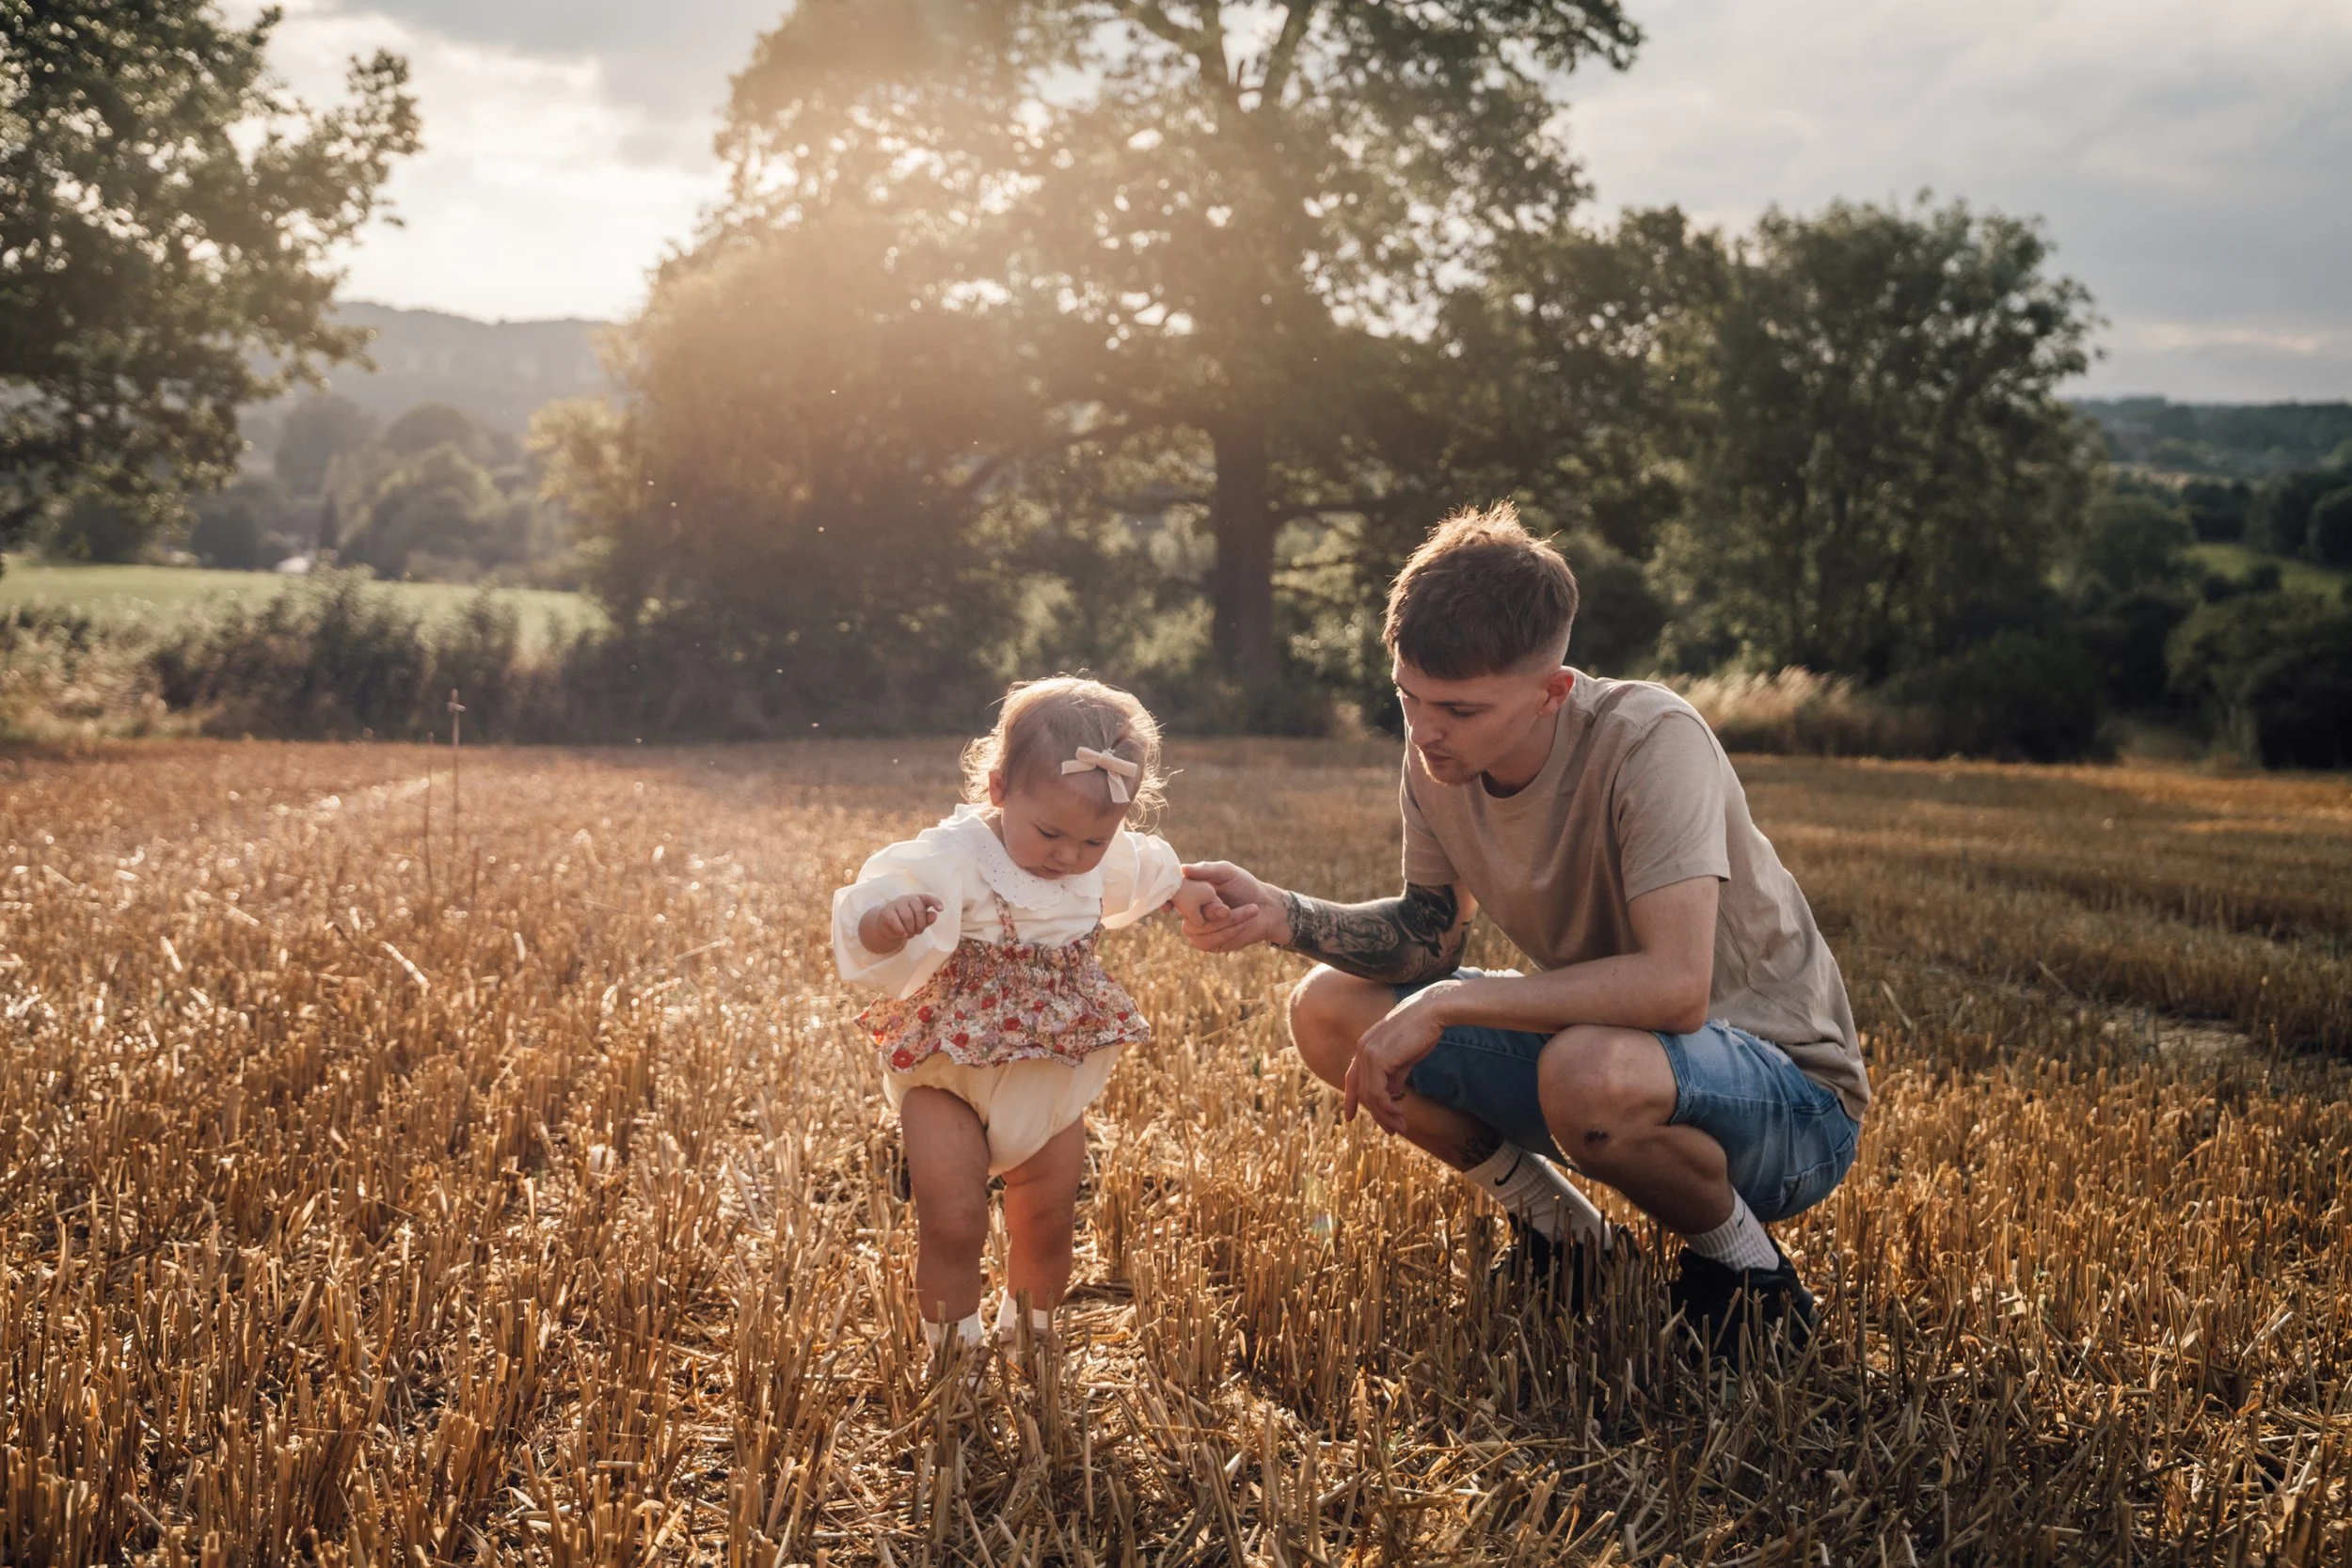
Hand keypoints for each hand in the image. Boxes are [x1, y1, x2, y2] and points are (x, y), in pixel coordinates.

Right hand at [859, 893, 942, 955]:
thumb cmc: (907, 922)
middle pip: (919, 909)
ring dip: (911, 929)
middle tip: (918, 932)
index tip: (941, 909)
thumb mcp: (919, 922)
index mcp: (917, 899)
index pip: (927, 897)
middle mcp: (907, 899)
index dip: (935, 901)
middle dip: (921, 924)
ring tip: (910, 934)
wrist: (886, 925)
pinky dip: (901, 930)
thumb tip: (934, 915)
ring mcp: (896, 904)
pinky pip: (896, 921)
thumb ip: (927, 919)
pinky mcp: (886, 912)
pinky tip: (903, 934)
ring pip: (908, 916)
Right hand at [1177, 861, 1292, 952]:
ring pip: (1198, 930)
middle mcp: (1190, 912)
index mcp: (1190, 892)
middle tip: (1227, 908)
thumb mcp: (1226, 872)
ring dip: (1224, 922)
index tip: (1168, 907)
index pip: (1170, 898)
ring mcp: (1198, 930)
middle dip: (1210, 912)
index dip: (1165, 902)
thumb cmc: (1245, 886)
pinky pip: (1209, 942)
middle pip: (1186, 916)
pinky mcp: (1210, 944)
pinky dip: (1228, 932)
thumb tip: (1182, 869)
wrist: (1267, 908)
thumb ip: (1205, 869)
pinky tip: (1242, 924)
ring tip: (1247, 911)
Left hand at [1343, 983, 1457, 1134]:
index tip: (1350, 1117)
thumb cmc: (1423, 1031)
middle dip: (1378, 1114)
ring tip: (1401, 1126)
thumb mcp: (1405, 1058)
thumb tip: (1392, 1094)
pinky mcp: (1377, 1058)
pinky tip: (1400, 1112)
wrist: (1432, 1012)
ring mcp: (1367, 1053)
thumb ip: (1395, 1075)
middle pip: (1363, 1091)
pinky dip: (1388, 1106)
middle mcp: (1361, 1050)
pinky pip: (1377, 1092)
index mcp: (1365, 1047)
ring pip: (1370, 1095)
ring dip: (1386, 1115)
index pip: (1352, 1078)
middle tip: (1394, 1130)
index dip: (1351, 1099)